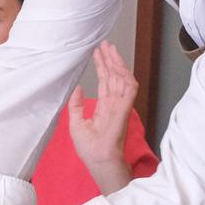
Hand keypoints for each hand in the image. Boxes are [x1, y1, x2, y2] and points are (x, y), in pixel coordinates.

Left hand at [66, 41, 138, 191]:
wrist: (98, 160)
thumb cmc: (89, 148)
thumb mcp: (75, 124)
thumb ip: (76, 106)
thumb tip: (77, 88)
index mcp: (104, 107)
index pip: (105, 82)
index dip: (102, 67)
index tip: (98, 52)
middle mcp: (114, 104)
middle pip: (114, 77)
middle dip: (110, 60)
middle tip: (104, 44)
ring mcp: (121, 106)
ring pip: (122, 78)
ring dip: (117, 63)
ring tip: (109, 49)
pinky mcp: (125, 109)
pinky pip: (129, 89)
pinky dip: (125, 76)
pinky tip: (118, 65)